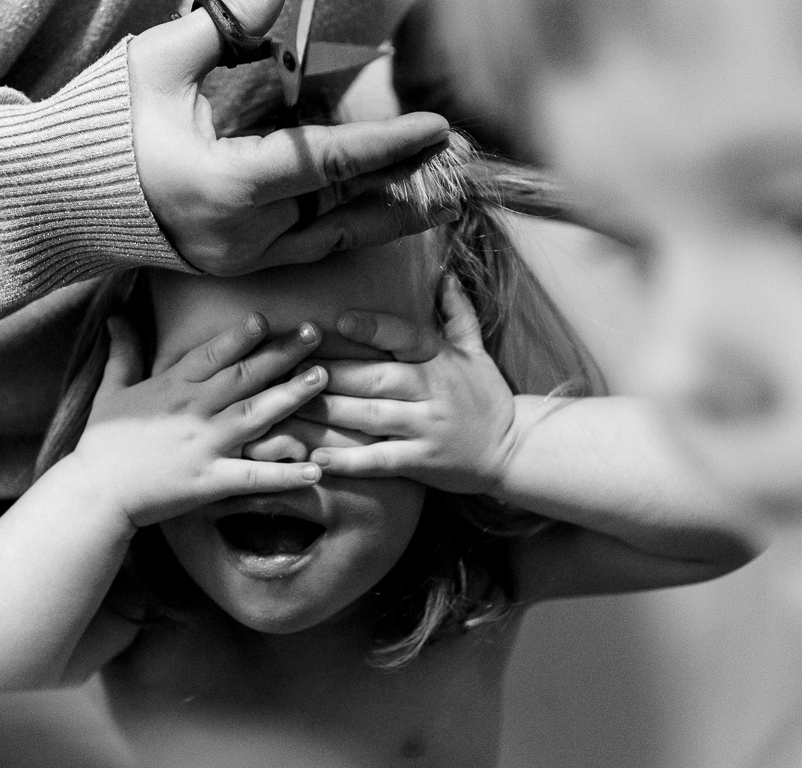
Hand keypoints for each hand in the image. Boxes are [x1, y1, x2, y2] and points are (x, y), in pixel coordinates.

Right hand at [70, 313, 327, 527]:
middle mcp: (193, 409)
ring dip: (292, 396)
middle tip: (316, 333)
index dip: (241, 335)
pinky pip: (253, 476)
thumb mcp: (111, 390)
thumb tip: (117, 315)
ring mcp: (204, 445)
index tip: (267, 318)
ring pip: (256, 415)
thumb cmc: (103, 442)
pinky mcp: (209, 481)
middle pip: (245, 376)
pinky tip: (315, 471)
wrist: (94, 493)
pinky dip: (284, 474)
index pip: (212, 353)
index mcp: (173, 385)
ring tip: (323, 380)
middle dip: (282, 353)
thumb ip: (124, 352)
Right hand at [128, 0, 452, 275]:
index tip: (438, 128)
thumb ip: (227, 23)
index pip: (328, 163)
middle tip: (462, 162)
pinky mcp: (240, 265)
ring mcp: (243, 258)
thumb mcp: (163, 62)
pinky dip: (352, 228)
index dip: (388, 145)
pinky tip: (388, 212)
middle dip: (406, 182)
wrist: (62, 196)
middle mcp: (243, 233)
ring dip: (391, 215)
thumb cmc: (107, 126)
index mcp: (226, 184)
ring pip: (336, 238)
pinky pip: (311, 249)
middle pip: (345, 206)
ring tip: (446, 200)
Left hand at [297, 275, 516, 493]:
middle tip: (287, 367)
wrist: (514, 451)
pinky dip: (347, 460)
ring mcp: (426, 427)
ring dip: (325, 412)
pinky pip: (379, 460)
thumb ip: (457, 313)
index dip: (373, 328)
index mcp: (441, 359)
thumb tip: (443, 272)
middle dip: (329, 373)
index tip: (338, 319)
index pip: (406, 336)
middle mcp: (432, 390)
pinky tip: (315, 458)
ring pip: (368, 417)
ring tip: (286, 406)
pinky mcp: (421, 461)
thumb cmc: (487, 397)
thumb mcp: (477, 352)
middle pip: (374, 378)